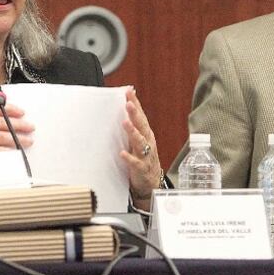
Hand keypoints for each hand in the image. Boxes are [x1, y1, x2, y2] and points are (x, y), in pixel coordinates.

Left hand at [119, 89, 161, 210]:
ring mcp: (145, 155)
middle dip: (135, 114)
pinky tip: (122, 153)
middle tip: (128, 103)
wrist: (151, 183)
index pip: (140, 115)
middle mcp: (147, 142)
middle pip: (142, 125)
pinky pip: (136, 163)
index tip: (128, 92)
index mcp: (146, 133)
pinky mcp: (142, 169)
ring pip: (140, 142)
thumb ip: (132, 124)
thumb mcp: (138, 139)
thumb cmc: (142, 157)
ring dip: (133, 132)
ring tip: (125, 123)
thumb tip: (126, 104)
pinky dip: (129, 158)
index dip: (135, 103)